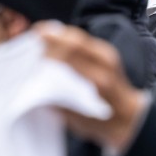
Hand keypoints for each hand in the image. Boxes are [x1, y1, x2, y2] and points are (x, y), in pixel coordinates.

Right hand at [38, 23, 148, 152]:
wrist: (127, 118)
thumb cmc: (100, 121)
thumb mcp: (77, 119)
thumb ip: (59, 103)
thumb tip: (35, 89)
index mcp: (99, 82)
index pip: (70, 60)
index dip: (47, 53)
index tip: (28, 53)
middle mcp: (105, 65)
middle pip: (74, 43)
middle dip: (49, 37)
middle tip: (28, 37)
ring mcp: (107, 55)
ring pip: (77, 36)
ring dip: (55, 34)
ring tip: (35, 34)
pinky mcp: (105, 51)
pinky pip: (80, 38)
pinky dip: (63, 36)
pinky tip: (50, 37)